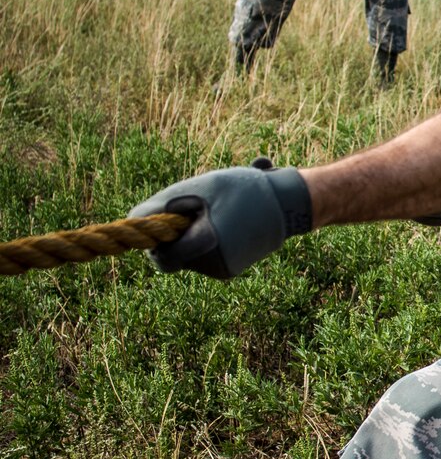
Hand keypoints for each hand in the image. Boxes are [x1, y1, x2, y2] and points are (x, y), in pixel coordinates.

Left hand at [127, 159, 313, 278]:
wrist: (289, 203)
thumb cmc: (243, 189)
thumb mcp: (198, 187)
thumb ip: (162, 205)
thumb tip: (134, 220)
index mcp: (207, 244)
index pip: (163, 258)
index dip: (157, 239)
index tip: (165, 222)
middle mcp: (214, 265)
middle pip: (174, 256)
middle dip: (176, 236)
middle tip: (194, 213)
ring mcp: (224, 270)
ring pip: (188, 257)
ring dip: (192, 237)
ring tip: (218, 215)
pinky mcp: (230, 271)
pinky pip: (203, 259)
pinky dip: (206, 243)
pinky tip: (226, 225)